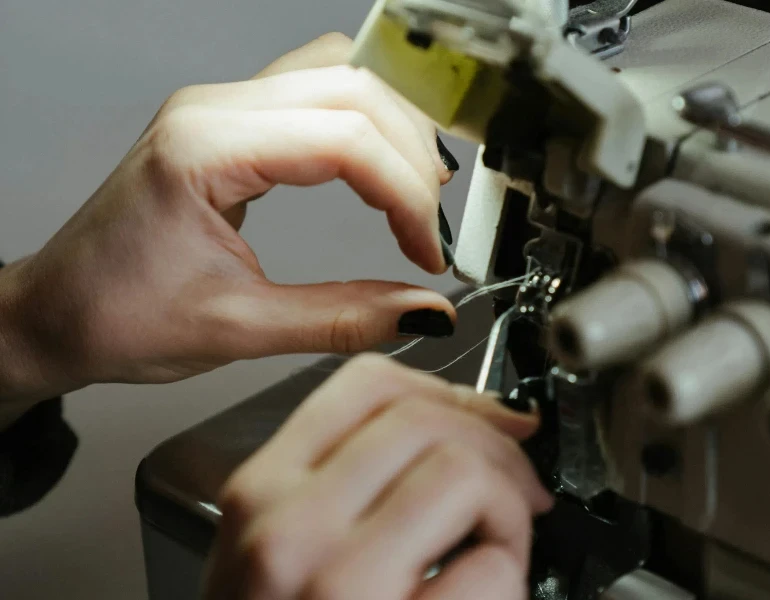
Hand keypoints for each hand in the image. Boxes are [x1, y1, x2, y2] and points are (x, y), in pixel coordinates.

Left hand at [0, 33, 460, 409]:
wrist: (56, 311)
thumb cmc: (114, 315)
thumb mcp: (237, 329)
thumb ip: (342, 318)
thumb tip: (423, 312)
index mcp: (204, 150)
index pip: (343, 140)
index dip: (404, 196)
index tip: (428, 252)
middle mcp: (212, 110)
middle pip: (353, 90)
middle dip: (410, 157)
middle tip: (428, 226)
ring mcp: (219, 108)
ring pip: (339, 76)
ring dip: (393, 129)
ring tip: (418, 192)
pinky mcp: (228, 121)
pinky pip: (315, 89)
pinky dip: (363, 122)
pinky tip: (379, 164)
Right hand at [205, 355, 552, 599]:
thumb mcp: (277, 549)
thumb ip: (344, 482)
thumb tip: (455, 427)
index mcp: (262, 495)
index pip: (367, 385)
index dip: (449, 391)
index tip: (488, 418)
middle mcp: (289, 529)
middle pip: (427, 418)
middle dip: (497, 448)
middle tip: (515, 490)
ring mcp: (338, 584)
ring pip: (463, 473)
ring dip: (508, 508)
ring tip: (499, 544)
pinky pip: (488, 568)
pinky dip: (510, 573)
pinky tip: (491, 590)